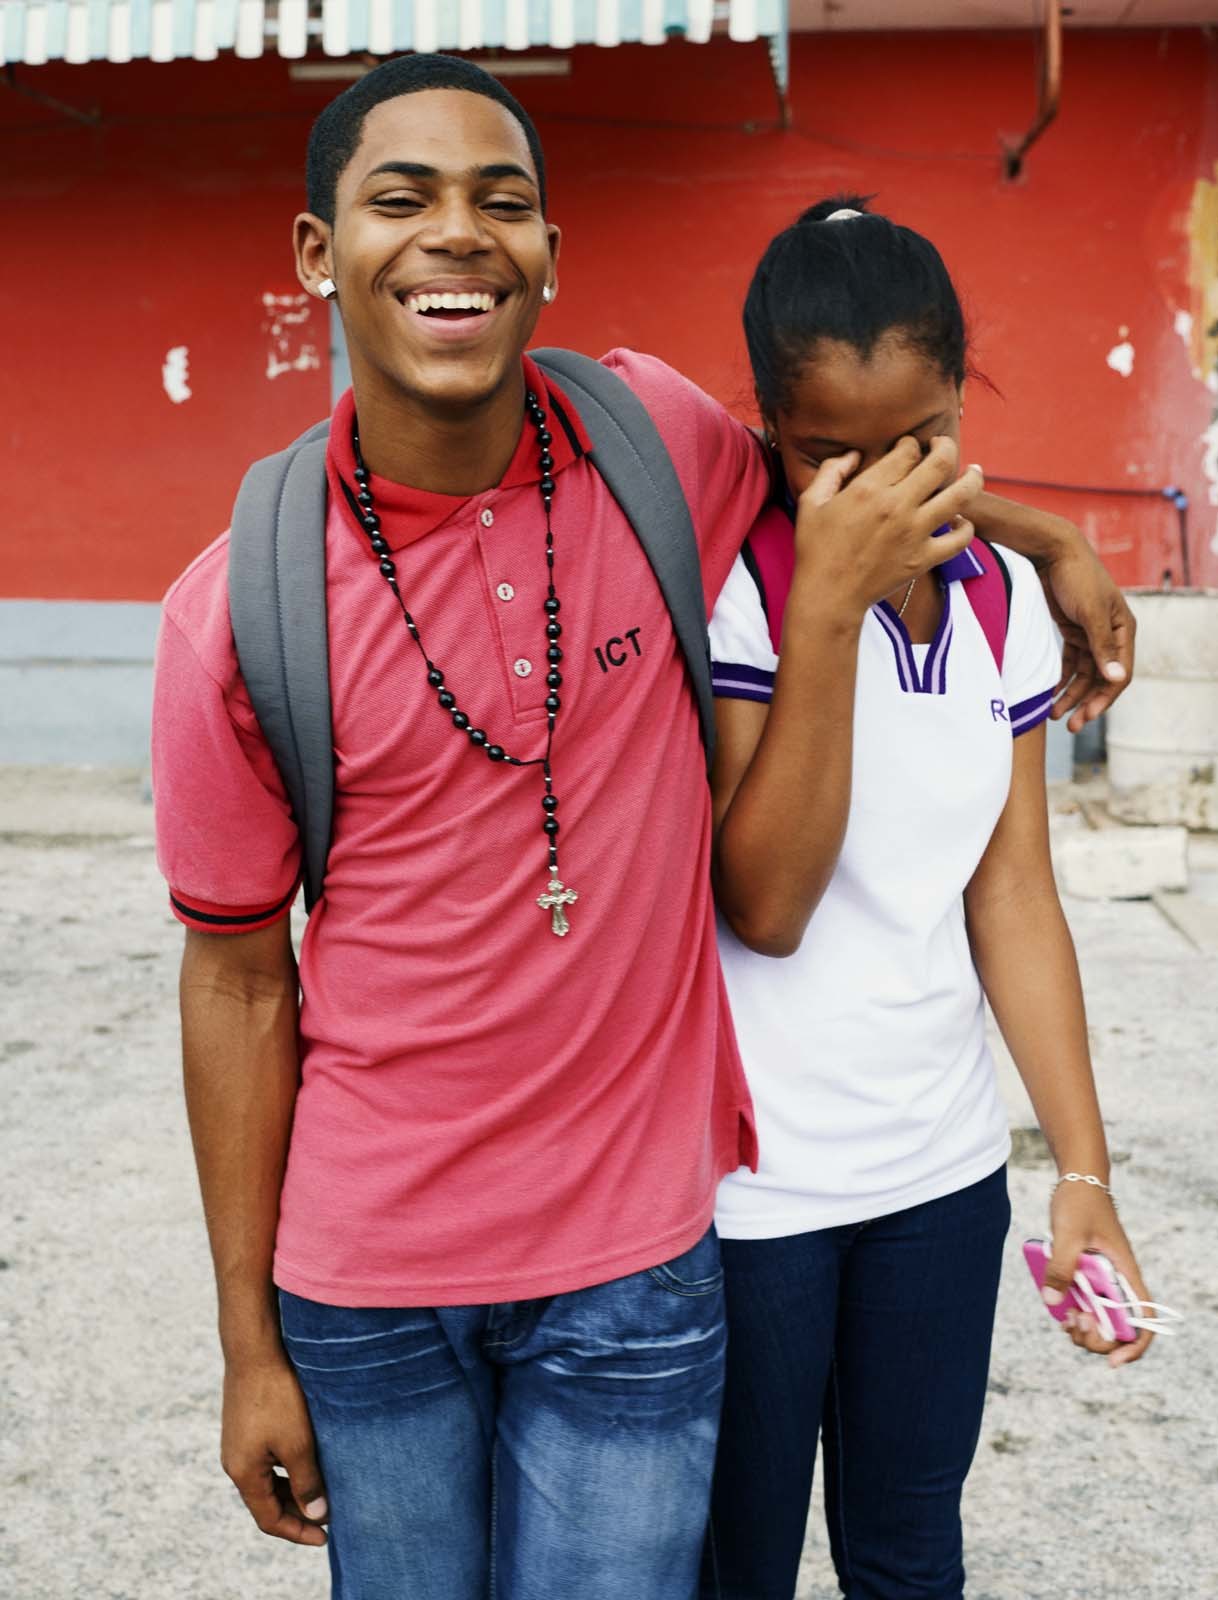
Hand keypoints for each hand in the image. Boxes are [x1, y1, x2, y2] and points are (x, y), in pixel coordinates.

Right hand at [221, 1355, 328, 1544]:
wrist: (255, 1350)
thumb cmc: (277, 1396)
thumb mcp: (298, 1443)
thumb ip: (306, 1482)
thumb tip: (316, 1515)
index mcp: (243, 1473)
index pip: (269, 1519)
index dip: (298, 1532)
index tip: (325, 1537)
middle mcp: (235, 1462)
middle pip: (267, 1502)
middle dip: (297, 1513)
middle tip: (328, 1518)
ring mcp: (238, 1444)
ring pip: (267, 1480)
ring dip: (293, 1490)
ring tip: (323, 1492)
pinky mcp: (245, 1426)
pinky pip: (266, 1460)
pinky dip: (287, 1469)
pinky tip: (308, 1461)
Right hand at [792, 436, 981, 618]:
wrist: (828, 595)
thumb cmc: (815, 549)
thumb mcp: (811, 502)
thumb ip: (831, 471)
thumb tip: (854, 455)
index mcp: (869, 489)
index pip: (907, 451)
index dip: (911, 443)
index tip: (909, 447)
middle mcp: (897, 506)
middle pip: (940, 463)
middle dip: (945, 447)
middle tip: (942, 446)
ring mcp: (914, 533)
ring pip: (961, 495)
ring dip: (972, 479)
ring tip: (973, 472)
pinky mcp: (924, 558)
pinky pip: (960, 539)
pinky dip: (967, 528)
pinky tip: (961, 521)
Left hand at [1036, 531, 1134, 732]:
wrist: (1052, 553)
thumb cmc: (1076, 578)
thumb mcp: (1091, 612)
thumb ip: (1102, 646)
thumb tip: (1116, 678)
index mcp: (1123, 630)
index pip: (1119, 674)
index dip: (1104, 698)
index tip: (1086, 717)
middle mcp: (1110, 635)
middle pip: (1101, 678)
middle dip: (1086, 703)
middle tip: (1070, 726)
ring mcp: (1090, 633)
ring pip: (1084, 674)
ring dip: (1071, 695)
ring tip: (1055, 715)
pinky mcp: (1071, 631)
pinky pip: (1069, 662)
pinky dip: (1062, 679)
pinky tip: (1051, 694)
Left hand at [1042, 1183, 1153, 1367]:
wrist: (1076, 1180)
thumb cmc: (1079, 1203)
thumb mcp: (1068, 1234)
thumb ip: (1061, 1267)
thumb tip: (1053, 1301)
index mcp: (1125, 1274)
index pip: (1144, 1320)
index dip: (1135, 1346)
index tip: (1112, 1360)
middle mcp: (1117, 1281)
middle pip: (1118, 1328)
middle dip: (1097, 1339)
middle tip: (1073, 1326)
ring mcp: (1102, 1279)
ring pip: (1098, 1318)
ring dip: (1082, 1328)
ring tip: (1063, 1318)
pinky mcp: (1086, 1273)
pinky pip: (1082, 1302)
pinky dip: (1071, 1310)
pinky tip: (1057, 1305)